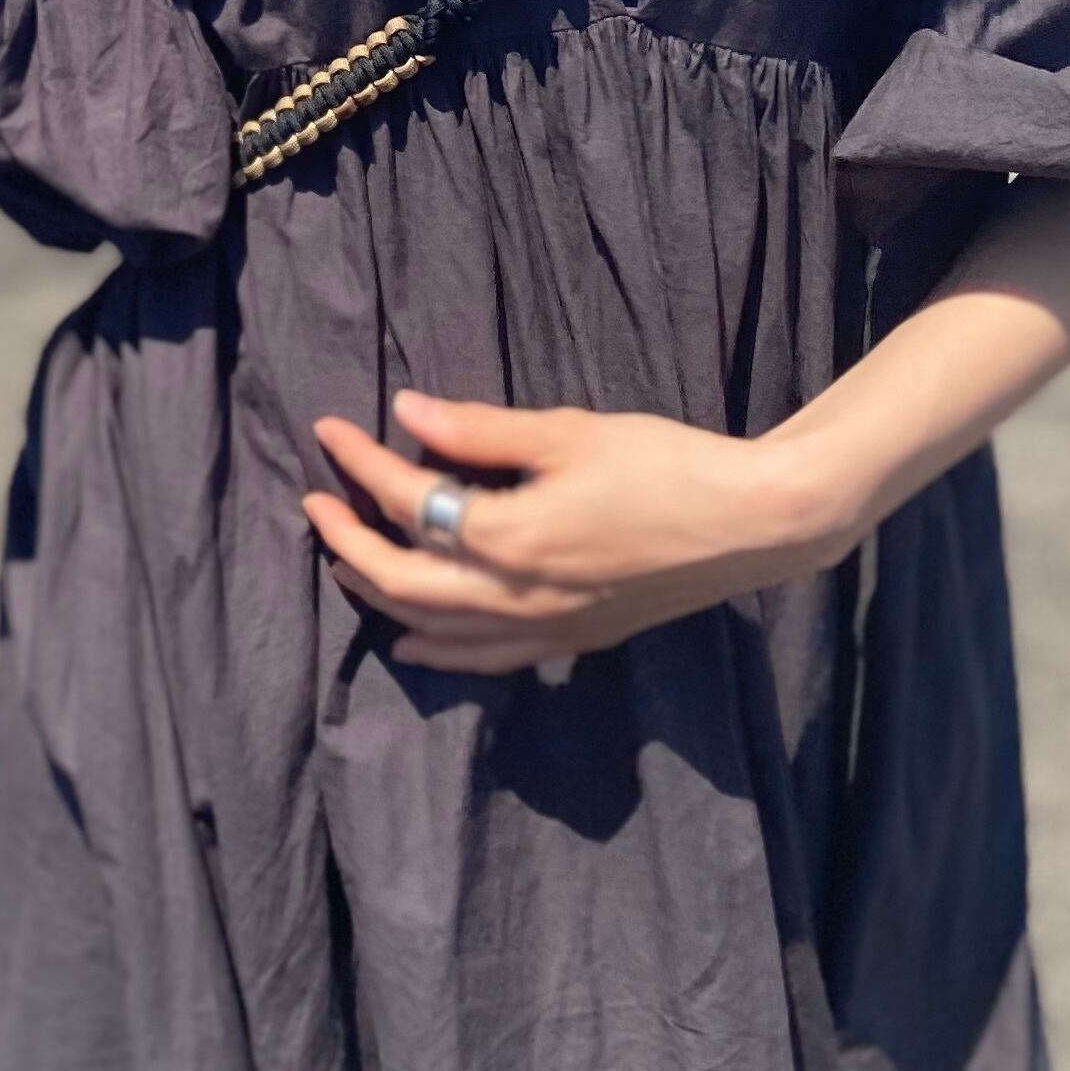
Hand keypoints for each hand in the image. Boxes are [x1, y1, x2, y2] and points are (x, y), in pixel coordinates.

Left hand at [304, 388, 851, 675]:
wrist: (754, 524)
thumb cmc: (667, 465)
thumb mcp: (570, 432)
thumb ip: (481, 430)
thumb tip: (406, 411)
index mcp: (511, 538)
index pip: (411, 503)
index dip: (362, 464)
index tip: (329, 432)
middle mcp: (516, 596)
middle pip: (404, 581)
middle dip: (349, 544)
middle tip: (316, 506)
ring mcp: (545, 627)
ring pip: (436, 629)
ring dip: (380, 598)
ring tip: (343, 566)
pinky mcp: (573, 641)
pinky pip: (486, 659)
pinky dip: (437, 650)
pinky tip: (411, 640)